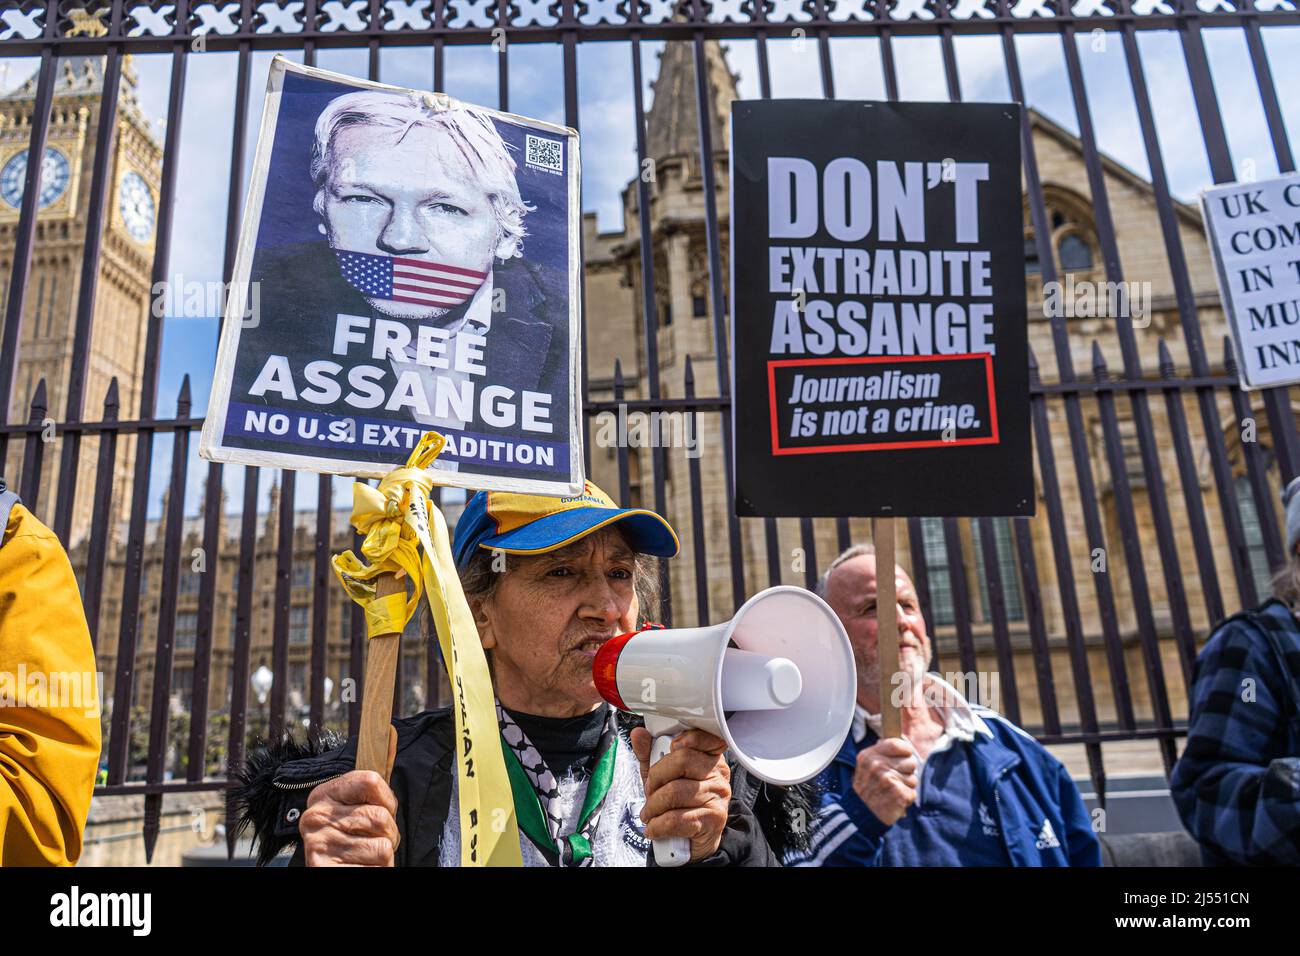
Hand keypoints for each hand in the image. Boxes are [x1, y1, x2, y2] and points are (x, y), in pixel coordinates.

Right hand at [300, 730, 399, 867]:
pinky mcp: (324, 867)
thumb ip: (376, 776)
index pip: (372, 779)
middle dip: (389, 834)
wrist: (337, 873)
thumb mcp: (363, 806)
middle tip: (373, 841)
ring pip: (383, 844)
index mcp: (324, 794)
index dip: (387, 800)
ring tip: (367, 857)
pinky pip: (377, 865)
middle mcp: (315, 816)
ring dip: (384, 855)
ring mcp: (318, 844)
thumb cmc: (355, 841)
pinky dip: (378, 870)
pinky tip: (361, 868)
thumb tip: (391, 731)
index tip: (381, 811)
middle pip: (381, 815)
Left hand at [630, 727, 730, 862]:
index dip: (686, 739)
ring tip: (649, 813)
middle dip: (656, 777)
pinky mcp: (713, 820)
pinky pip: (677, 819)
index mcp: (709, 758)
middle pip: (683, 761)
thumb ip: (650, 755)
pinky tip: (654, 827)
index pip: (705, 738)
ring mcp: (717, 797)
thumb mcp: (662, 777)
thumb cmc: (679, 805)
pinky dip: (658, 825)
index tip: (672, 746)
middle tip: (649, 790)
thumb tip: (639, 735)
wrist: (693, 842)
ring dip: (653, 806)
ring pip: (675, 792)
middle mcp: (718, 775)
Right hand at [851, 737, 918, 825]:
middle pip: (910, 761)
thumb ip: (880, 752)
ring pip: (913, 778)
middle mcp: (877, 765)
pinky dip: (906, 798)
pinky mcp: (898, 794)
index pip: (897, 744)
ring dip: (906, 786)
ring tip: (892, 791)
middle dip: (906, 772)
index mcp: (869, 756)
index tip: (903, 757)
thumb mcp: (865, 765)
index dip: (905, 750)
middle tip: (893, 780)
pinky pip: (912, 792)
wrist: (860, 814)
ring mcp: (888, 780)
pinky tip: (894, 800)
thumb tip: (899, 742)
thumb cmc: (866, 788)